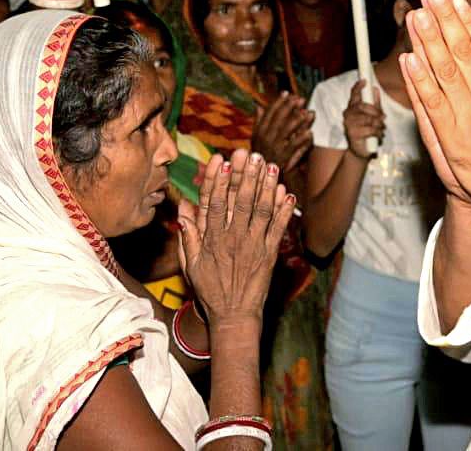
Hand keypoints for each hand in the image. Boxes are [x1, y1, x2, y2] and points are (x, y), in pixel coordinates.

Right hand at [177, 150, 294, 324]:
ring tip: (270, 165)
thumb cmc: (210, 289)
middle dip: (245, 175)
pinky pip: (278, 228)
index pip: (213, 204)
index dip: (217, 180)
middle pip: (239, 201)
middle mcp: (233, 239)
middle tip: (250, 154)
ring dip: (266, 186)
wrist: (234, 316)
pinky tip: (288, 192)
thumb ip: (188, 237)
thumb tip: (183, 211)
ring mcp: (254, 246)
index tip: (220, 160)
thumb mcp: (191, 265)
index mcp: (213, 239)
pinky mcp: (270, 254)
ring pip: (261, 211)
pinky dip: (284, 210)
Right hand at [251, 93, 313, 182]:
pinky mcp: (283, 158)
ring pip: (286, 131)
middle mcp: (265, 138)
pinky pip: (293, 146)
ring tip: (307, 112)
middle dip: (289, 107)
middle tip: (300, 98)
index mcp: (259, 131)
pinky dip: (302, 139)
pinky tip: (310, 132)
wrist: (261, 178)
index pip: (268, 113)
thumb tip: (258, 106)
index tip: (287, 93)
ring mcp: (274, 148)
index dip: (278, 102)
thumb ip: (258, 123)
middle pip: (278, 119)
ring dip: (298, 120)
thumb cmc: (260, 156)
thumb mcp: (255, 140)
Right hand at [344, 79, 383, 158]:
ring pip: (369, 118)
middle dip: (376, 112)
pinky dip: (378, 132)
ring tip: (381, 129)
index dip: (358, 87)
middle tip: (383, 118)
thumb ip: (374, 104)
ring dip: (379, 124)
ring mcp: (349, 124)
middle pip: (364, 106)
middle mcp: (348, 115)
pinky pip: (370, 129)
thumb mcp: (372, 116)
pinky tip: (378, 136)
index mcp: (352, 108)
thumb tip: (376, 89)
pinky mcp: (353, 133)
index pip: (353, 95)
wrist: (361, 151)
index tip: (364, 81)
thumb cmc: (367, 132)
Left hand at [399, 0, 470, 207]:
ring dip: (427, 42)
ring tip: (416, 16)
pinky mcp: (449, 135)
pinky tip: (409, 58)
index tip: (455, 0)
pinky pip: (430, 103)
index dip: (467, 22)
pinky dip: (419, 81)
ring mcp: (466, 115)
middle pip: (460, 51)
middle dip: (444, 21)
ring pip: (443, 72)